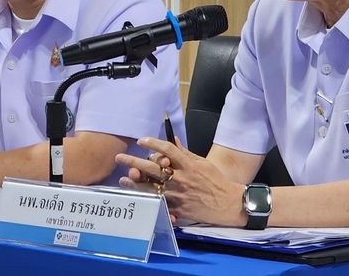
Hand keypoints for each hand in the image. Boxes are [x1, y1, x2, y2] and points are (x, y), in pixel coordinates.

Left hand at [115, 137, 245, 226]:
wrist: (229, 204)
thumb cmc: (215, 181)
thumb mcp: (202, 163)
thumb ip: (185, 153)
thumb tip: (173, 140)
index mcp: (189, 165)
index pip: (168, 150)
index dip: (153, 144)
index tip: (141, 140)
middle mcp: (182, 179)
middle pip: (154, 169)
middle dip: (134, 162)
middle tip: (119, 158)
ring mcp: (179, 195)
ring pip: (152, 188)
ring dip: (135, 184)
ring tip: (123, 179)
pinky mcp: (178, 209)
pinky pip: (159, 204)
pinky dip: (147, 200)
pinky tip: (136, 197)